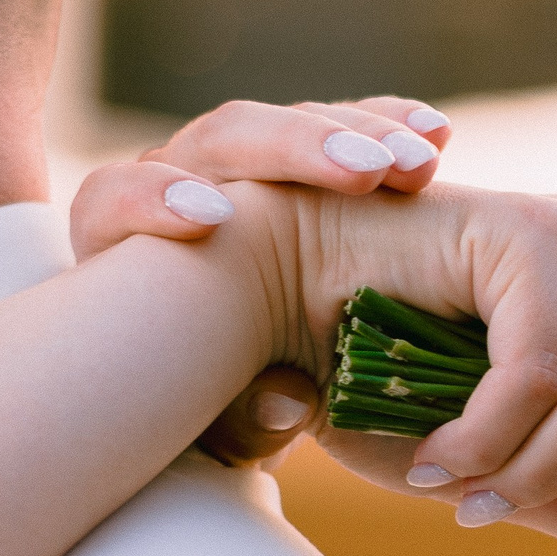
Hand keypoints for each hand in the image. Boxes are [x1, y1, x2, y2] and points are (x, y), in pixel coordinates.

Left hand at [87, 96, 457, 467]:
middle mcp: (183, 186)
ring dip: (360, 135)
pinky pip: (356, 128)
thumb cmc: (225, 414)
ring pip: (294, 123)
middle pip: (224, 137)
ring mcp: (252, 168)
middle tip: (364, 175)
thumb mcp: (228, 433)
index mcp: (129, 247)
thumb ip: (246, 424)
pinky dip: (395, 128)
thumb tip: (288, 400)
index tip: (211, 218)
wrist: (268, 392)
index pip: (118, 198)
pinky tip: (438, 140)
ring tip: (421, 168)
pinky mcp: (317, 161)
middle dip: (295, 149)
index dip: (153, 198)